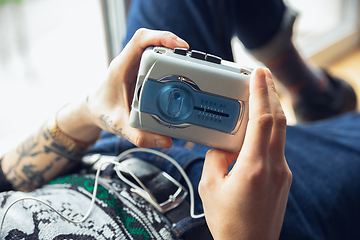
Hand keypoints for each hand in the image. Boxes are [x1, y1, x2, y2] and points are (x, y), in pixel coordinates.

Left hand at [57, 29, 188, 147]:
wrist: (90, 109)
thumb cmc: (100, 110)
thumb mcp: (118, 125)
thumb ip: (139, 136)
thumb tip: (166, 141)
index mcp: (121, 67)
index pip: (140, 40)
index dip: (161, 37)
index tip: (179, 46)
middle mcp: (129, 62)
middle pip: (152, 41)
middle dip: (172, 45)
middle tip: (190, 59)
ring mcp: (135, 65)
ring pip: (155, 49)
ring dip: (172, 53)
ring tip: (189, 64)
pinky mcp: (139, 71)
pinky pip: (155, 59)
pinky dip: (169, 62)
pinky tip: (179, 71)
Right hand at [199, 68, 291, 239]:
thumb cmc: (228, 221)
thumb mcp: (210, 186)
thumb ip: (216, 158)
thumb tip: (221, 144)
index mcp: (253, 167)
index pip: (263, 120)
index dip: (261, 93)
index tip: (259, 74)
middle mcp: (274, 167)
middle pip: (279, 120)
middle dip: (271, 93)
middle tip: (263, 75)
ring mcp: (282, 173)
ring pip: (281, 133)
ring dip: (272, 110)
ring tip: (260, 95)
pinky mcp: (283, 178)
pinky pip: (277, 147)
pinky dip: (269, 130)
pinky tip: (258, 128)